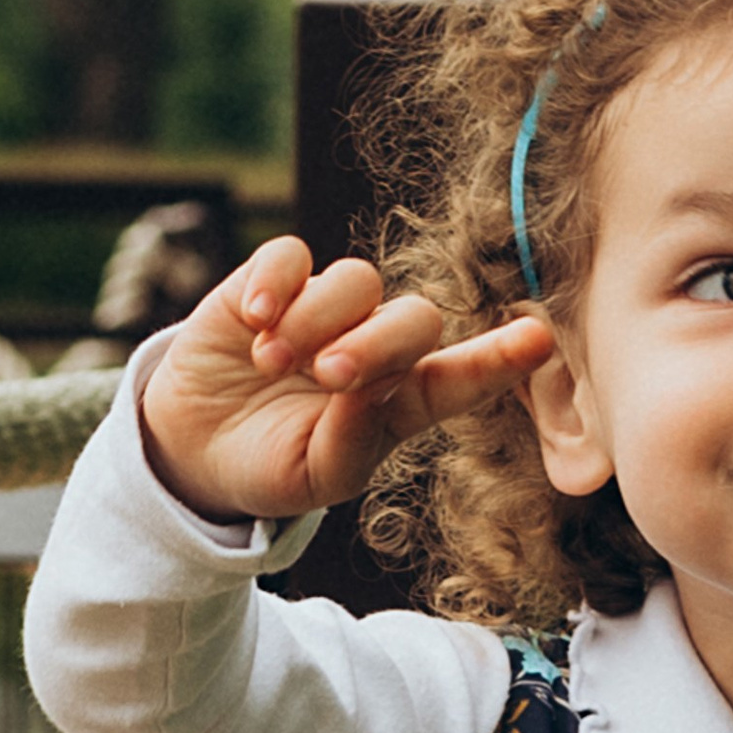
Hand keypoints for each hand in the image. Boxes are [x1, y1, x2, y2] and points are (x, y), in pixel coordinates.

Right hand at [139, 236, 556, 526]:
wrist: (197, 449)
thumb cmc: (272, 467)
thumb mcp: (314, 477)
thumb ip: (350, 441)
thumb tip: (365, 391)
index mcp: (398, 402)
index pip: (457, 376)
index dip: (496, 359)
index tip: (536, 341)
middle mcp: (374, 347)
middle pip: (412, 318)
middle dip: (377, 343)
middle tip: (329, 375)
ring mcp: (325, 310)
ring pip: (354, 282)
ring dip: (316, 320)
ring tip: (273, 363)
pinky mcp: (271, 283)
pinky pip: (291, 255)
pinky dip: (275, 282)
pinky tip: (253, 320)